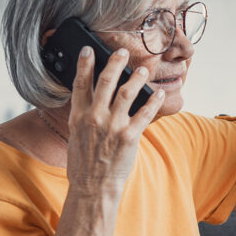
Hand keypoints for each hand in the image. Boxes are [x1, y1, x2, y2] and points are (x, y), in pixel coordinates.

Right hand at [66, 47, 163, 194]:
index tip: (89, 50)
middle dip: (115, 63)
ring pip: (127, 93)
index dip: (85, 64)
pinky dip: (154, 101)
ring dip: (137, 78)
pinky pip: (145, 113)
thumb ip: (85, 116)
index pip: (80, 83)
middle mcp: (95, 117)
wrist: (93, 186)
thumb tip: (93, 100)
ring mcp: (112, 126)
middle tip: (122, 52)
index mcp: (79, 116)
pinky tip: (159, 94)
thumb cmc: (84, 162)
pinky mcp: (129, 136)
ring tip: (144, 69)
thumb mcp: (76, 135)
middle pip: (105, 82)